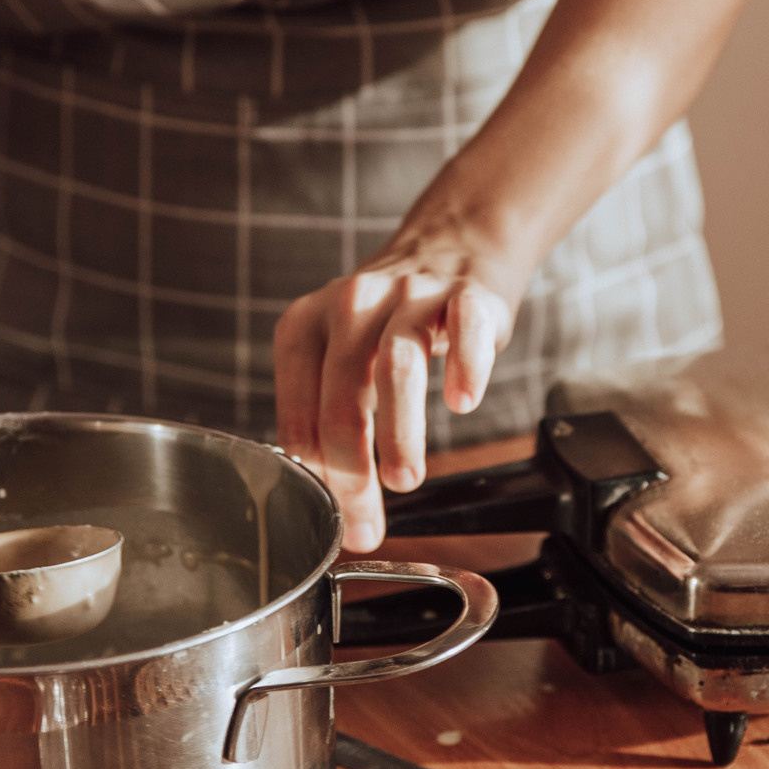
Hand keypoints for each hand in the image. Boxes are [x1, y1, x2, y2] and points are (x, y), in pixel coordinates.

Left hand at [273, 240, 521, 551]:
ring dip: (399, 431)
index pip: (301, 416)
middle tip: (368, 522)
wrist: (453, 244)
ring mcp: (410, 295)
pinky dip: (464, 368)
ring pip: (396, 365)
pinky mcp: (467, 293)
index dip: (317, 480)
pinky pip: (465, 329)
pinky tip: (462, 402)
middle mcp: (351, 305)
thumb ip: (328, 418)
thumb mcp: (340, 357)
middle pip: (342, 398)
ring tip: (404, 480)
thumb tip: (330, 506)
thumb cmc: (390, 320)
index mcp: (305, 326)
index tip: (339, 524)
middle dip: (352, 472)